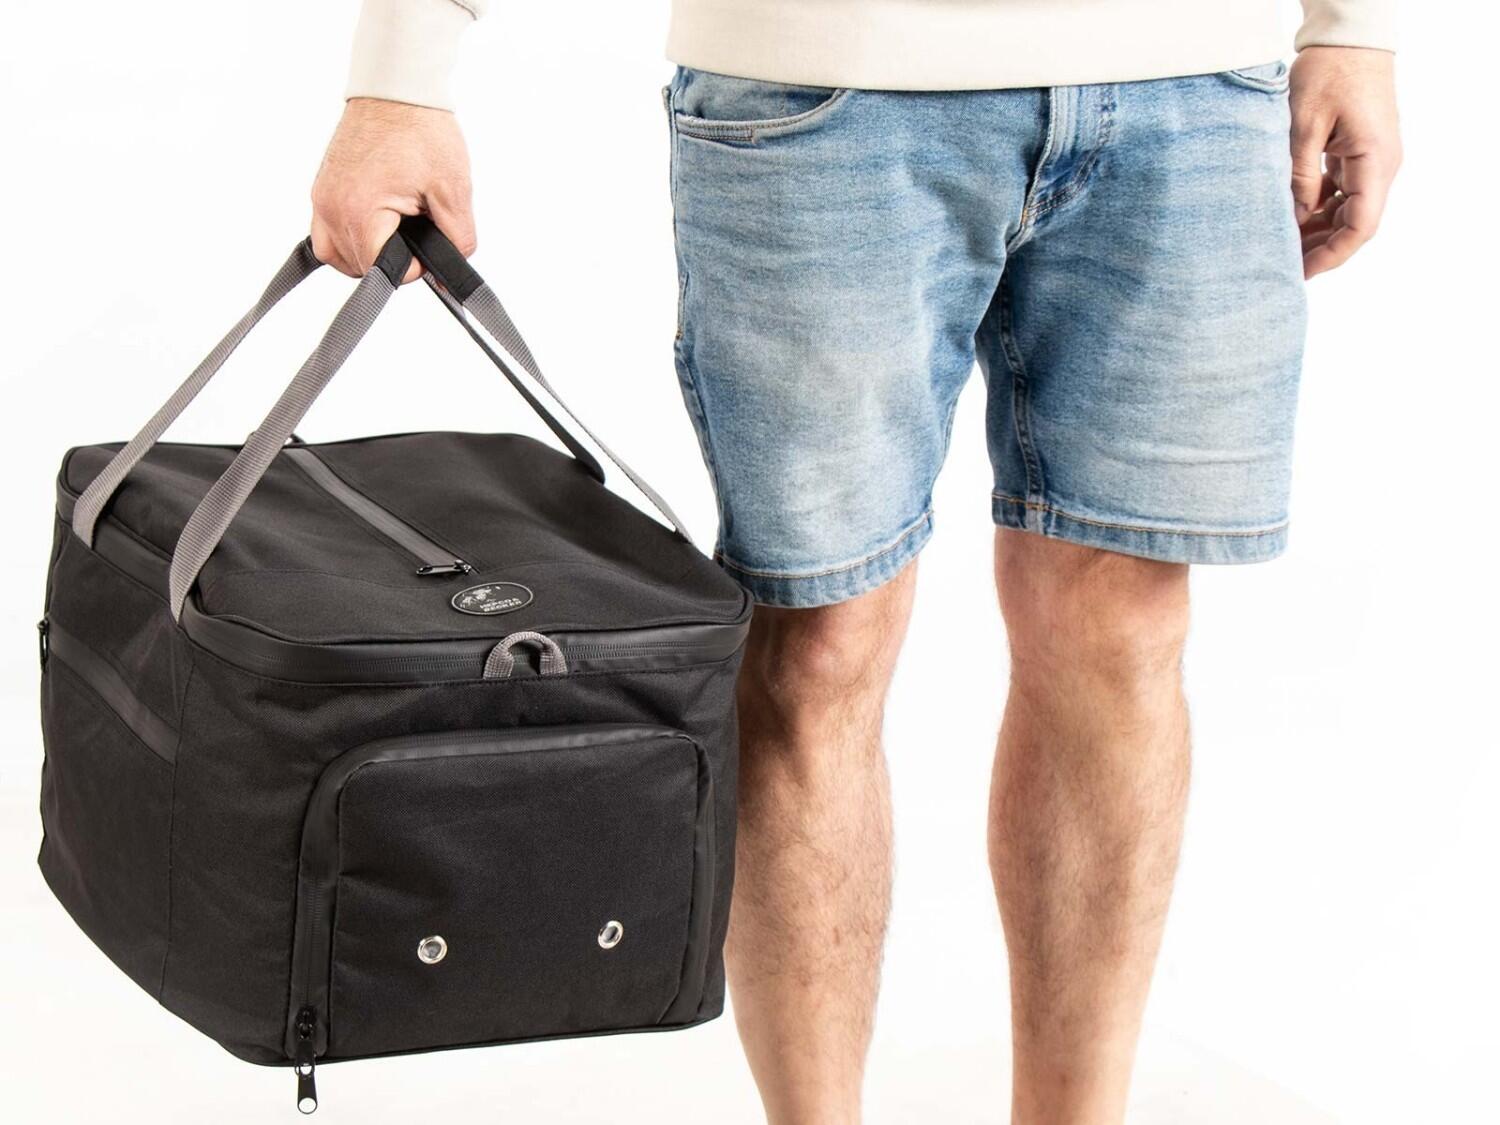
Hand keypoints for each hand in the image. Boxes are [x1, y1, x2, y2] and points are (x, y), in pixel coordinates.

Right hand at [311, 97, 475, 281]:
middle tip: (415, 231)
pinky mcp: (322, 188)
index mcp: (360, 210)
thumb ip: (456, 240)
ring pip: (335, 255)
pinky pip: (326, 232)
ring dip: (366, 254)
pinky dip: (349, 236)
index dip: (412, 268)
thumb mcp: (453, 191)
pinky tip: (376, 224)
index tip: (427, 244)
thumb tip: (451, 274)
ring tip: (395, 232)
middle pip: (356, 268)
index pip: (380, 271)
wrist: (397, 88)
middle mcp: (331, 206)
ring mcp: (322, 197)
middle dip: (390, 261)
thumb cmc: (421, 130)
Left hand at [1290, 47, 1401, 278]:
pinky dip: (1318, 207)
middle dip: (1320, 248)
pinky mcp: (1359, 152)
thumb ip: (1299, 175)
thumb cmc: (1329, 72)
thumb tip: (1294, 219)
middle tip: (1281, 265)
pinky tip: (1290, 216)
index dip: (1331, 256)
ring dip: (1318, 229)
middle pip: (1354, 223)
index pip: (1360, 227)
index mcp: (1374, 161)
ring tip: (1281, 245)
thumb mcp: (1304, 126)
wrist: (1350, 38)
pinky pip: (1342, 191)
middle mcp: (1381, 165)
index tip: (1301, 272)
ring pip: (1347, 209)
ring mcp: (1372, 159)